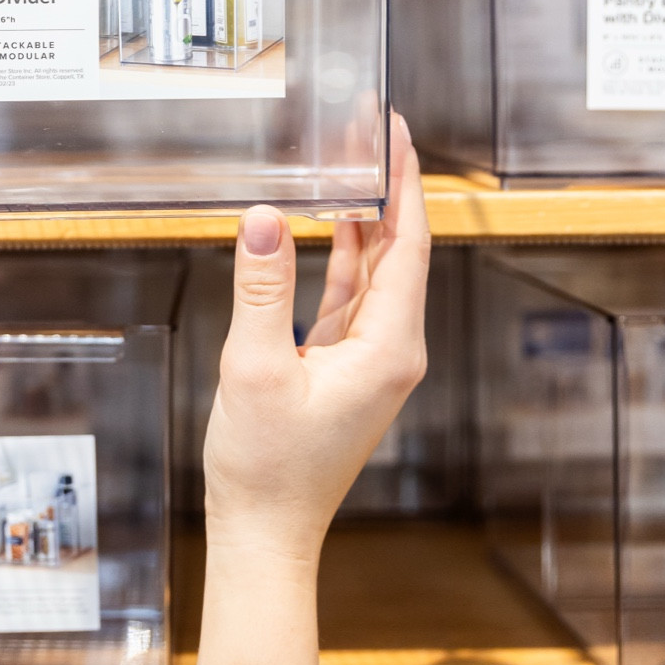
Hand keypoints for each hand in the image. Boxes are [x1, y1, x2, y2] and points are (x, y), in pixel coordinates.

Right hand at [195, 113, 430, 664]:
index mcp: (390, 348)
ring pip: (377, 272)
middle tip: (368, 129)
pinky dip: (343, 256)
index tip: (394, 131)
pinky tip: (329, 223)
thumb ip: (262, 287)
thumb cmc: (265, 466)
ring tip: (349, 160)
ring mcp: (371, 361)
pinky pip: (352, 297)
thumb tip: (268, 217)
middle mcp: (393, 350)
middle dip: (388, 188)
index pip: (410, 245)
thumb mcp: (255, 367)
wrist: (264, 535)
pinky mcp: (345, 369)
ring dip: (365, 218)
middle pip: (401, 251)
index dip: (405, 182)